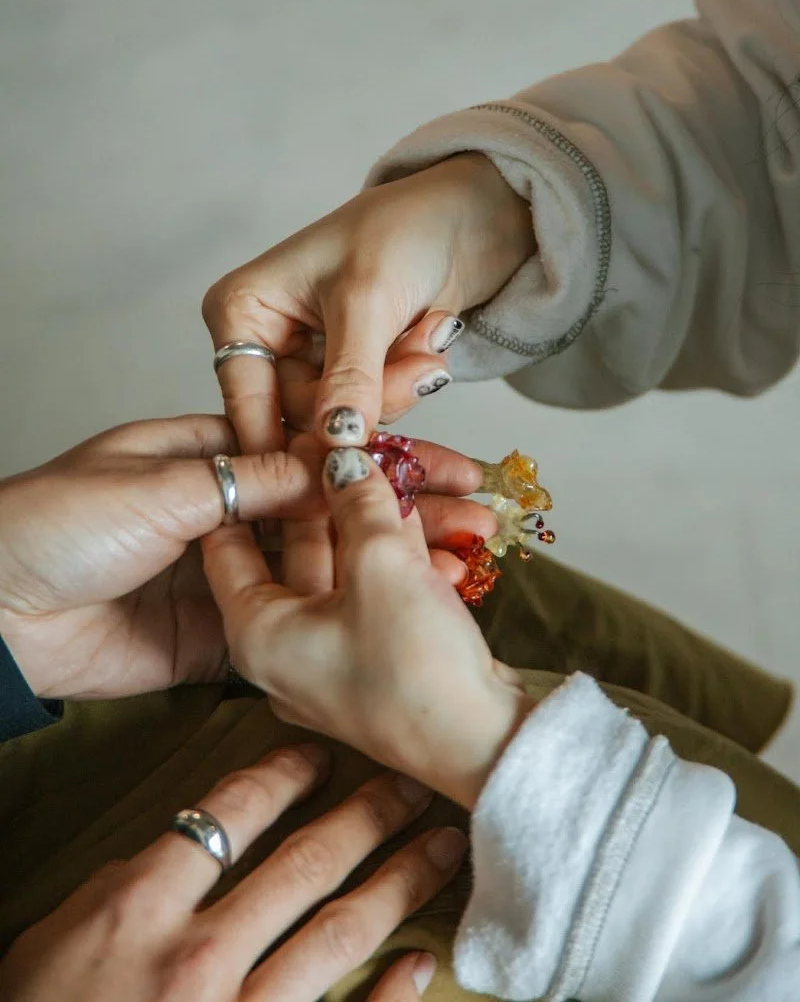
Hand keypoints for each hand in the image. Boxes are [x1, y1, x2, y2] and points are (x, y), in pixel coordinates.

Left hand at [0, 420, 491, 698]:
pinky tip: (418, 601)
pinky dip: (361, 611)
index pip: (310, 441)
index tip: (436, 434)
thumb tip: (324, 461)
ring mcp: (236, 574)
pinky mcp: (231, 634)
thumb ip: (244, 479)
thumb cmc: (53, 522)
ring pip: (331, 560)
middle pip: (334, 503)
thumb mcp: (155, 482)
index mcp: (210, 451)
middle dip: (405, 498)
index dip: (372, 439)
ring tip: (471, 546)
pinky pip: (304, 616)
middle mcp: (231, 509)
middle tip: (477, 497)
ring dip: (398, 554)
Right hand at [0, 745, 464, 1001]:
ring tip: (441, 849)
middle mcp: (197, 956)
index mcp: (142, 906)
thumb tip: (190, 843)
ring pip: (337, 935)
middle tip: (411, 785)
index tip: (322, 756)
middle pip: (304, 865)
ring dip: (398, 884)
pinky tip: (421, 964)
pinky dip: (388, 999)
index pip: (231, 813)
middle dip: (367, 817)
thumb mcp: (60, 935)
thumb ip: (129, 883)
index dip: (285, 775)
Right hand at [202, 153, 533, 451]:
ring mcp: (312, 359)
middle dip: (371, 397)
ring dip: (398, 387)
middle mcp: (267, 341)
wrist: (470, 214)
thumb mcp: (367, 300)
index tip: (338, 469)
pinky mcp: (354, 371)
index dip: (290, 440)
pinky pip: (375, 408)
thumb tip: (336, 442)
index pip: (248, 402)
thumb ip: (349, 376)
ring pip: (345, 419)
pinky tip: (430, 337)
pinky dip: (409, 381)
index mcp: (242, 312)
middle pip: (303, 418)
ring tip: (430, 338)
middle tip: (423, 368)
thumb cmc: (404, 228)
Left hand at [203, 447, 533, 811]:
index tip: (288, 442)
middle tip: (366, 447)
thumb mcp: (378, 566)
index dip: (261, 485)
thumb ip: (359, 501)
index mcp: (258, 628)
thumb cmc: (411, 674)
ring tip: (421, 479)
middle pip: (302, 547)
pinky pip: (380, 594)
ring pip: (350, 567)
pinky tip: (439, 527)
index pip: (232, 539)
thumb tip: (345, 457)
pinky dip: (405, 561)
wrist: (486, 751)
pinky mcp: (379, 660)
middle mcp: (286, 644)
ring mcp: (334, 656)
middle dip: (343, 494)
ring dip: (388, 523)